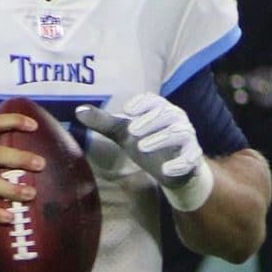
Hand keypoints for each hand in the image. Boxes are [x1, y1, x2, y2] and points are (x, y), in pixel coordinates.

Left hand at [75, 93, 203, 187]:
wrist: (171, 168)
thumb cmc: (146, 141)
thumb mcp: (123, 132)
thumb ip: (103, 122)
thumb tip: (77, 111)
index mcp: (159, 108)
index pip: (153, 100)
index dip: (141, 104)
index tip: (126, 112)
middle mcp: (176, 118)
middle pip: (166, 115)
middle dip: (148, 122)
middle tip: (131, 132)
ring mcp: (187, 136)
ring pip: (178, 134)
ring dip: (160, 139)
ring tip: (142, 148)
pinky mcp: (193, 157)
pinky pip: (191, 158)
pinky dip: (180, 164)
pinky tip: (166, 171)